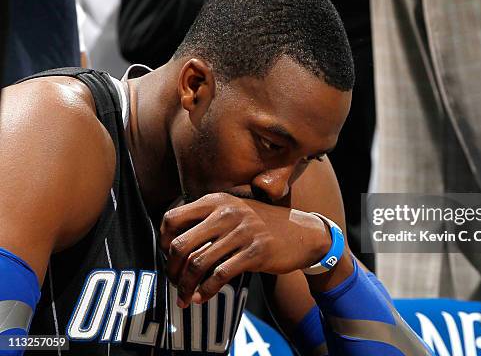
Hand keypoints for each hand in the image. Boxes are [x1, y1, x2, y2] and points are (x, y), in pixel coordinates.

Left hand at [160, 192, 330, 306]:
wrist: (301, 232)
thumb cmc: (262, 225)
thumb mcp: (234, 211)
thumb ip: (206, 220)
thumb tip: (172, 244)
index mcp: (216, 201)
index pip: (172, 218)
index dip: (162, 241)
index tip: (167, 257)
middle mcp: (226, 213)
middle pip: (179, 244)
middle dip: (171, 269)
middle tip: (172, 281)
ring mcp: (241, 232)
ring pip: (197, 264)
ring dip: (185, 286)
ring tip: (184, 296)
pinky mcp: (255, 253)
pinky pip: (220, 276)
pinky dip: (206, 291)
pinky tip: (202, 297)